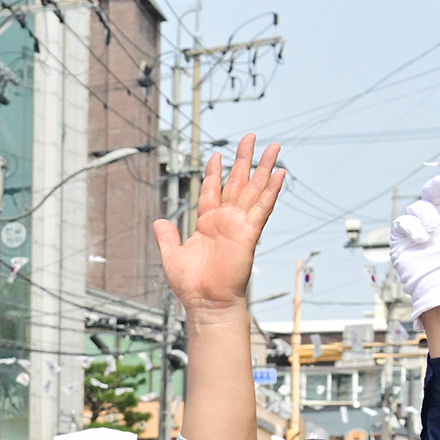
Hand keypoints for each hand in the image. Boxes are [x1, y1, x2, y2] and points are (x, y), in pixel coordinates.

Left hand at [153, 134, 285, 318]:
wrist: (205, 303)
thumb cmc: (191, 285)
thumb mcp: (172, 256)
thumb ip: (167, 237)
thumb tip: (159, 221)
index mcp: (207, 223)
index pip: (212, 190)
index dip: (215, 172)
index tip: (216, 155)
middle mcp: (225, 220)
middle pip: (237, 182)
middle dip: (243, 159)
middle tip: (251, 137)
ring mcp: (239, 225)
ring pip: (254, 190)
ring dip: (264, 168)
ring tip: (273, 147)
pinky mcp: (249, 234)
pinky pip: (262, 208)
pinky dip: (271, 191)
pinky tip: (280, 174)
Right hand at [390, 149, 439, 315]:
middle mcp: (438, 222)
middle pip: (433, 193)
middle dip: (436, 187)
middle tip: (439, 185)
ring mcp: (419, 231)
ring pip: (417, 206)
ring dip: (428, 217)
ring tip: (434, 235)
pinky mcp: (402, 241)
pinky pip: (402, 221)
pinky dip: (413, 227)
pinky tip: (422, 239)